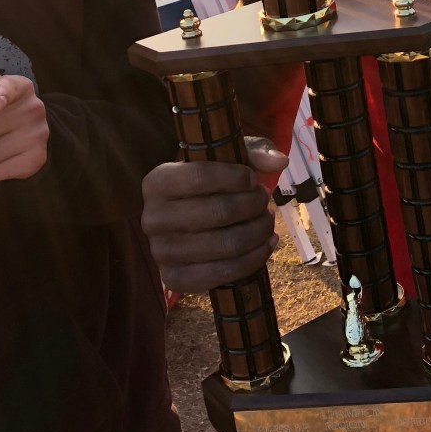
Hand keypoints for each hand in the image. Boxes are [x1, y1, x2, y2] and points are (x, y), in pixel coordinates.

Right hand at [141, 136, 286, 291]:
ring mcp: (161, 252)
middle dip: (252, 205)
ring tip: (267, 220)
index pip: (201, 177)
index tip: (254, 179)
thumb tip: (279, 161)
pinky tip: (266, 244)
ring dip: (257, 231)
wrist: (190, 215)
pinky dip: (254, 259)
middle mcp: (151, 218)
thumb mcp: (229, 156)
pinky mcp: (174, 279)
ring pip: (225, 245)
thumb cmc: (211, 181)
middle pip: (218, 212)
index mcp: (157, 182)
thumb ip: (254, 151)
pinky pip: (222, 274)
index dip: (237, 178)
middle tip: (264, 200)